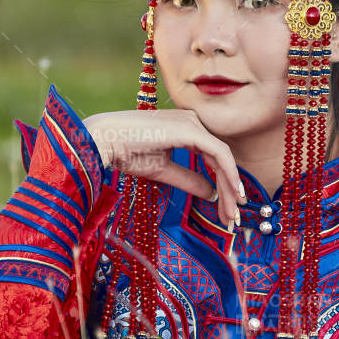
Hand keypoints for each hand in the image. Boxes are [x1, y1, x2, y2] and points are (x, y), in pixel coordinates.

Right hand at [83, 109, 246, 227]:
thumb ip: (188, 180)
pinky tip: (231, 193)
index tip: (226, 210)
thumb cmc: (127, 152)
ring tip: (232, 212)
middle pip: (220, 158)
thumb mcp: (163, 171)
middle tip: (233, 217)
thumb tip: (210, 193)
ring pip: (222, 157)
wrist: (105, 140)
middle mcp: (193, 121)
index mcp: (186, 128)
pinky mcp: (191, 129)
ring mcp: (193, 123)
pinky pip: (219, 153)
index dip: (222, 183)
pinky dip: (228, 174)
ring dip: (230, 186)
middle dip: (229, 189)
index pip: (212, 157)